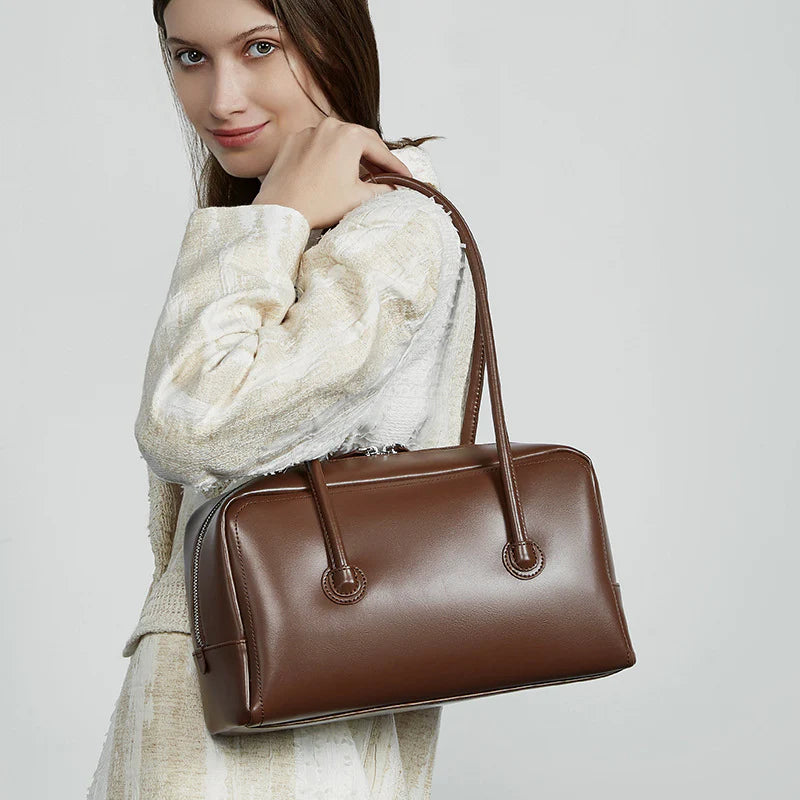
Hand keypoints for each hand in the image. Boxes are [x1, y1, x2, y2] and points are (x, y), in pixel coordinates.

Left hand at [252, 118, 413, 228]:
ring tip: (362, 173)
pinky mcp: (293, 141)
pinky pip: (317, 145)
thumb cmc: (318, 203)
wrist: (281, 209)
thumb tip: (394, 189)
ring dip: (352, 155)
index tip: (405, 176)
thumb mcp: (359, 198)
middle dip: (376, 158)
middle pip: (361, 141)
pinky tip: (333, 171)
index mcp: (350, 136)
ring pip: (338, 141)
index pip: (381, 151)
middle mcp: (329, 126)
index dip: (396, 166)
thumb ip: (383, 190)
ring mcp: (309, 131)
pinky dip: (329, 155)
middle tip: (387, 174)